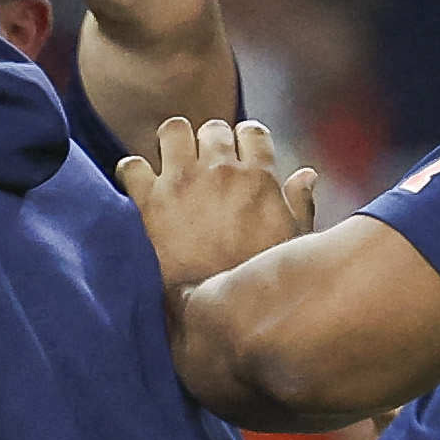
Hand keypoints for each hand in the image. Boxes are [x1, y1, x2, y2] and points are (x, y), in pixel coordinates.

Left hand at [119, 117, 321, 291]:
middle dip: (207, 141)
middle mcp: (221, 170)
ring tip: (170, 164)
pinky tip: (137, 185)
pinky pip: (132, 166)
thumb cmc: (258, 277)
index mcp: (259, 176)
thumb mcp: (291, 241)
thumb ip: (299, 203)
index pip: (252, 131)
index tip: (235, 152)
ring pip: (173, 130)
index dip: (243, 139)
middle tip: (201, 163)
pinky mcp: (148, 200)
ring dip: (171, 143)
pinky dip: (132, 172)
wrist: (216, 311)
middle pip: (212, 128)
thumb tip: (307, 174)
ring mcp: (182, 182)